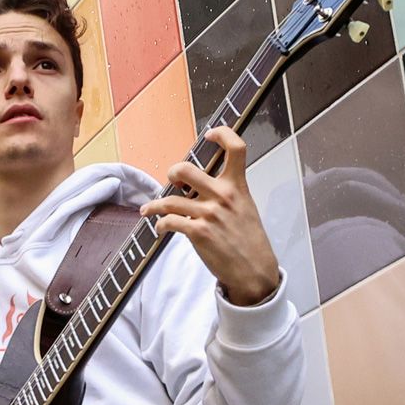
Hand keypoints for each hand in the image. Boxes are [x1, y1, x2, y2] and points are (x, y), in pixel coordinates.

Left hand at [139, 127, 279, 305]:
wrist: (255, 271)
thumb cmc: (249, 240)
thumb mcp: (245, 207)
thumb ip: (227, 192)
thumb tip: (199, 185)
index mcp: (237, 186)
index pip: (236, 148)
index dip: (222, 133)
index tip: (209, 134)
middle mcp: (223, 195)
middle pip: (185, 169)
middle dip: (172, 174)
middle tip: (174, 184)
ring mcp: (210, 214)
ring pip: (169, 199)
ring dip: (154, 205)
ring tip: (150, 210)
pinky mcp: (198, 232)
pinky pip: (168, 221)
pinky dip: (159, 224)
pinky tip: (160, 227)